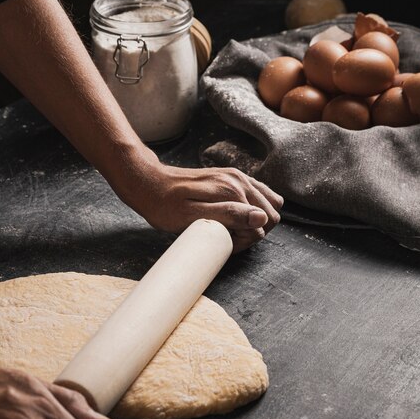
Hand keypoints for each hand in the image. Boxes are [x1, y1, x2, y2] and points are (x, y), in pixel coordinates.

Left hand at [123, 163, 283, 252]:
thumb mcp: (192, 217)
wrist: (148, 183)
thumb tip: (261, 218)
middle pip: (271, 213)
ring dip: (254, 221)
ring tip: (228, 227)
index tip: (224, 241)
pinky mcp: (231, 177)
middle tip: (226, 236)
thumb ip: (229, 215)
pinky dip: (251, 210)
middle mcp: (239, 179)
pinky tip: (231, 216)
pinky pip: (258, 194)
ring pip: (268, 203)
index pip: (262, 223)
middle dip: (253, 230)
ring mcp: (237, 176)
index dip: (245, 239)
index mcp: (232, 190)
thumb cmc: (165, 205)